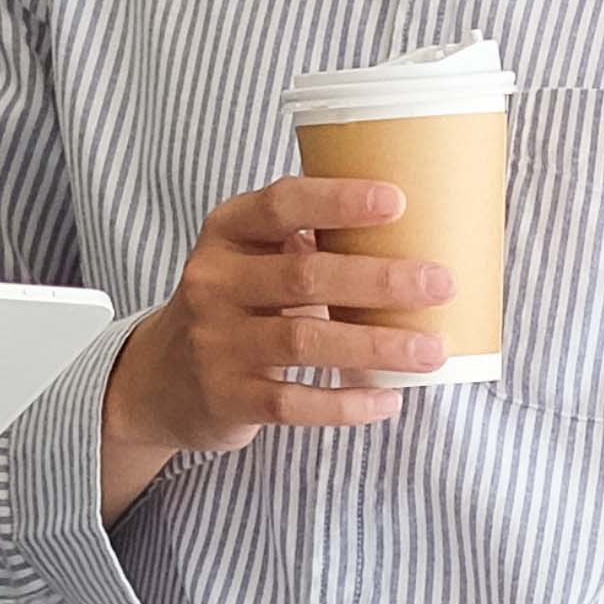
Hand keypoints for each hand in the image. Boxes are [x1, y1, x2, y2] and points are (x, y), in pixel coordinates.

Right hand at [98, 175, 451, 514]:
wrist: (162, 379)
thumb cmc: (237, 306)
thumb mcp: (252, 259)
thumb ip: (310, 243)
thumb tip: (420, 233)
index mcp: (227, 233)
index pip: (281, 204)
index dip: (337, 200)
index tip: (398, 201)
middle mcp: (214, 282)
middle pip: (303, 275)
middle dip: (380, 280)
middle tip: (442, 284)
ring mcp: (215, 342)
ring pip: (304, 340)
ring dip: (375, 345)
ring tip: (432, 350)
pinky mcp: (226, 398)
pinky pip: (293, 402)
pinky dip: (346, 403)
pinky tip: (388, 399)